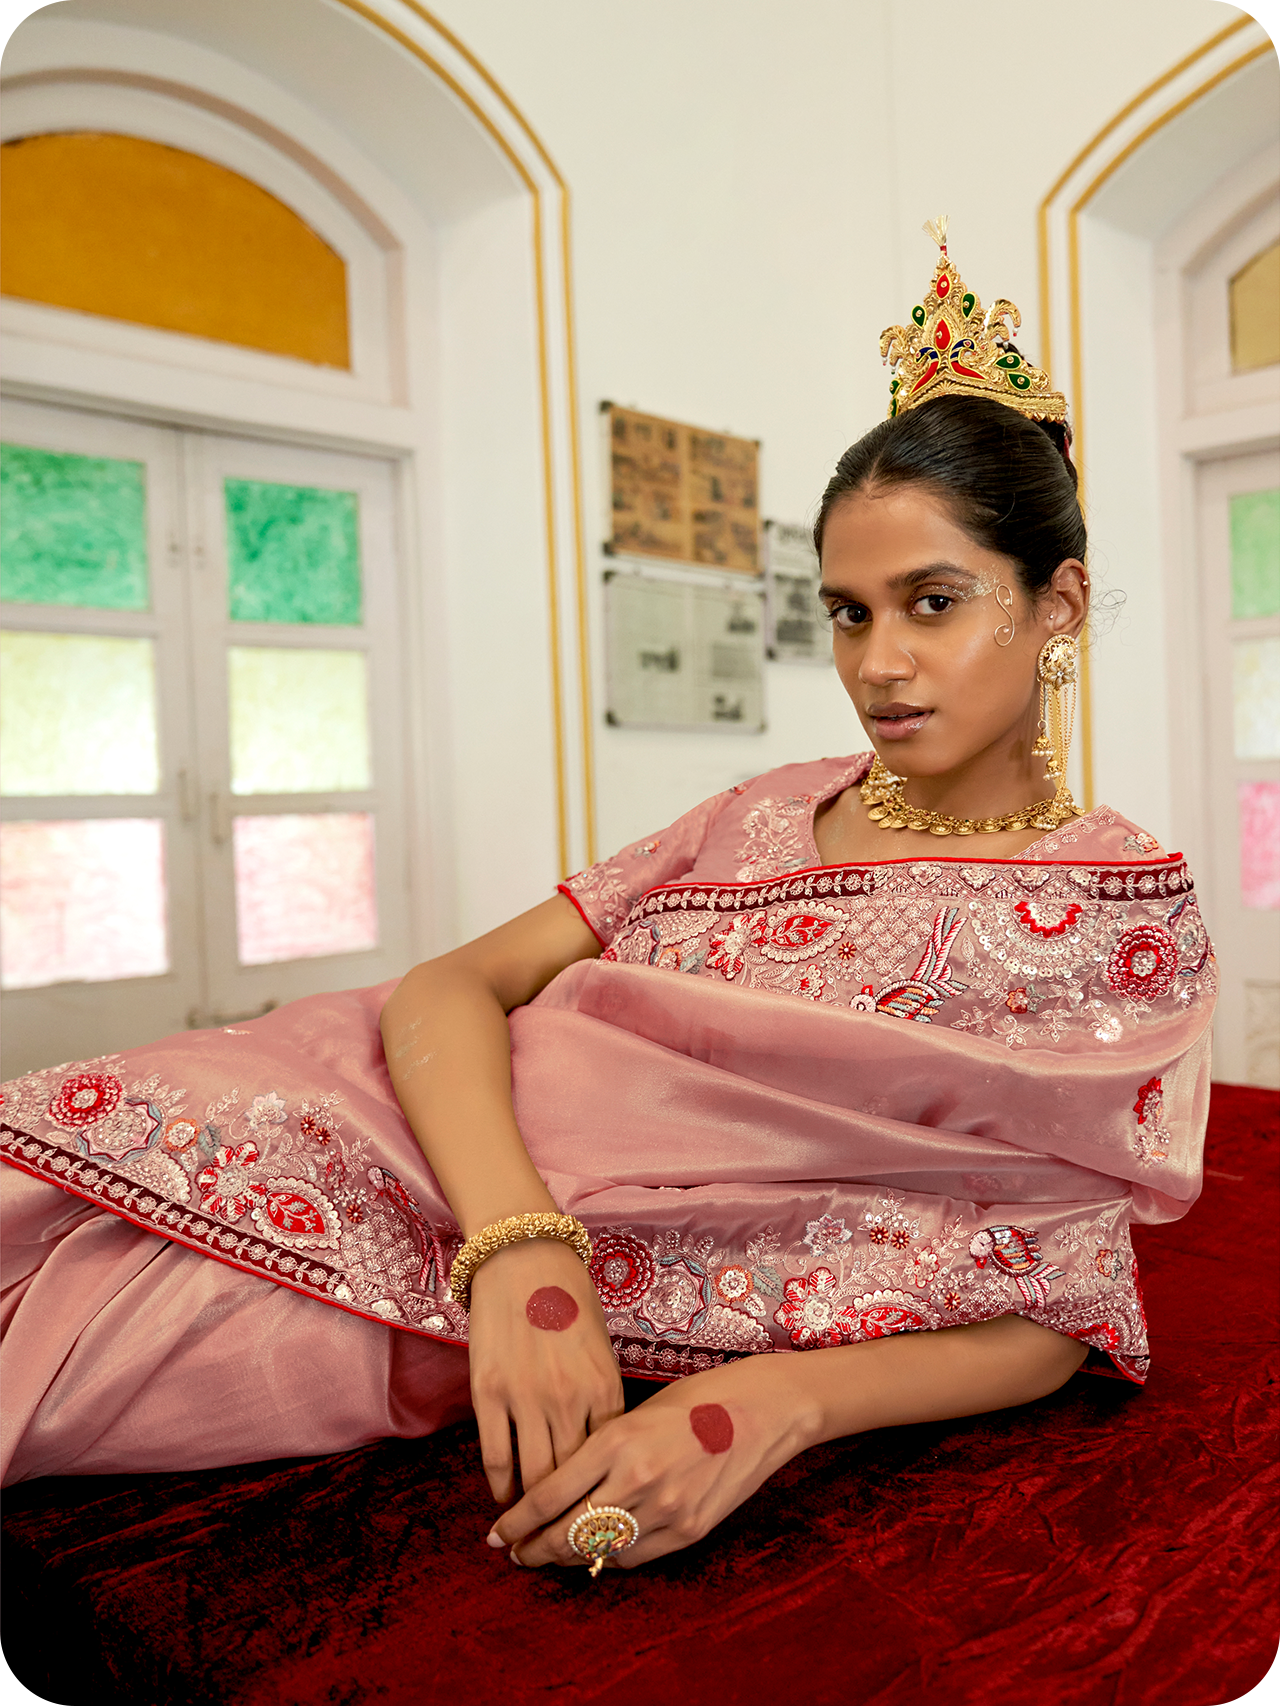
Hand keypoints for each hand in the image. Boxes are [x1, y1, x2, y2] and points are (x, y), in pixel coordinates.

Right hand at [466, 1237, 623, 1503]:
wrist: (524, 1256)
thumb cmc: (568, 1298)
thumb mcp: (599, 1350)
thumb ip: (599, 1399)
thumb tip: (597, 1449)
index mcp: (604, 1389)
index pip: (606, 1464)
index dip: (601, 1496)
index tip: (597, 1518)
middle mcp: (569, 1400)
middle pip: (571, 1481)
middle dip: (567, 1517)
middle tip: (561, 1539)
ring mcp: (527, 1398)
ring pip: (533, 1478)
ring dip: (531, 1511)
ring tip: (530, 1527)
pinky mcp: (489, 1393)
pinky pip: (495, 1457)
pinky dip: (500, 1487)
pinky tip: (504, 1498)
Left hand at [488, 1353, 819, 1568]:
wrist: (764, 1410)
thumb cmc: (699, 1397)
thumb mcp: (637, 1411)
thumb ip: (601, 1449)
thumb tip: (562, 1487)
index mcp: (617, 1440)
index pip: (549, 1494)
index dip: (516, 1521)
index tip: (497, 1533)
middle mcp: (637, 1479)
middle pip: (567, 1532)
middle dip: (533, 1548)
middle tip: (514, 1552)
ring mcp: (665, 1510)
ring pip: (598, 1552)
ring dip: (566, 1558)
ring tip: (546, 1556)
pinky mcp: (689, 1530)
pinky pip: (634, 1556)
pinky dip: (608, 1557)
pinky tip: (594, 1552)